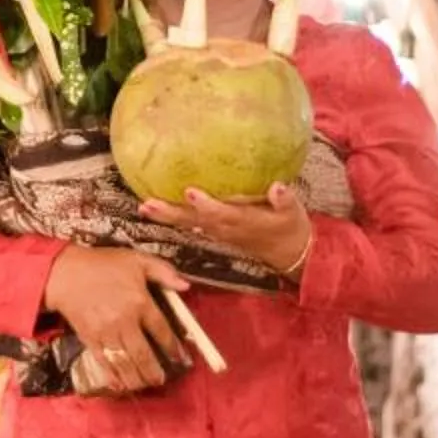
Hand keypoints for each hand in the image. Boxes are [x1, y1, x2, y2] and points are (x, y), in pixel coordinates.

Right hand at [42, 246, 188, 394]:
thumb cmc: (103, 265)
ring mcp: (105, 333)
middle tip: (161, 380)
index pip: (161, 330)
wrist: (66, 274)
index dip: (173, 347)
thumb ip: (163, 271)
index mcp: (139, 301)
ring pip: (125, 363)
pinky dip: (113, 377)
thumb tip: (185, 286)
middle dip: (154, 372)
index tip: (181, 358)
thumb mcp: (136, 260)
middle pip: (143, 354)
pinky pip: (104, 362)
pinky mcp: (89, 340)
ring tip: (145, 385)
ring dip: (136, 378)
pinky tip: (120, 385)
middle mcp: (124, 321)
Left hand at [140, 184, 314, 279]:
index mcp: (244, 221)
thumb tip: (277, 186)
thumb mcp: (293, 213)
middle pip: (194, 220)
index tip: (190, 192)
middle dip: (171, 213)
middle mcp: (226, 228)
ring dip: (166, 217)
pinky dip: (172, 218)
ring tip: (144, 206)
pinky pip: (190, 224)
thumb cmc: (290, 226)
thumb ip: (284, 200)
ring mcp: (219, 231)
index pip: (222, 213)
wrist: (288, 252)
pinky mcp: (216, 231)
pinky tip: (154, 208)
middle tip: (148, 204)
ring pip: (188, 223)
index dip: (206, 205)